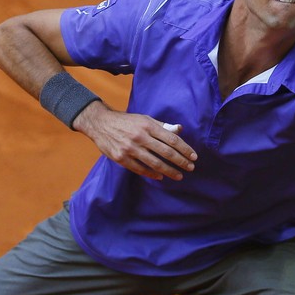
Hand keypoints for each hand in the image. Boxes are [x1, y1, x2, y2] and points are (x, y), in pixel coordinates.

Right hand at [72, 101, 197, 180]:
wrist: (101, 124)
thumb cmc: (127, 121)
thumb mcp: (145, 119)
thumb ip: (162, 126)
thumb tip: (179, 130)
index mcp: (148, 126)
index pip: (172, 139)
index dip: (185, 149)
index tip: (193, 157)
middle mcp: (140, 137)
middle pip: (166, 153)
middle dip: (181, 162)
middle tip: (190, 168)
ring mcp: (130, 149)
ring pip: (155, 163)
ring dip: (169, 171)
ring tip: (179, 175)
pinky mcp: (121, 158)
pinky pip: (140, 169)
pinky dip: (152, 174)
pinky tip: (161, 176)